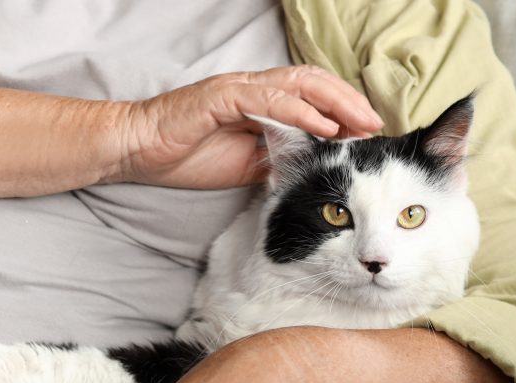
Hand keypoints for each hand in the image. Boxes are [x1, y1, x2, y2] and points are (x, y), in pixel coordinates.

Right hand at [112, 65, 382, 187]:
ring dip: (335, 102)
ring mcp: (239, 89)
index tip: (368, 132)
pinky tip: (324, 125)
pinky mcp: (221, 97)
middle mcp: (254, 88)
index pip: (312, 95)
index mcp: (261, 102)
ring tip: (360, 122)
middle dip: (349, 101)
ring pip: (298, 85)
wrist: (140, 151)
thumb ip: (280, 157)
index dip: (344, 108)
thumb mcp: (248, 163)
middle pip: (314, 83)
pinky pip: (268, 100)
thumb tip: (315, 166)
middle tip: (375, 125)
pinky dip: (300, 111)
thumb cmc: (189, 156)